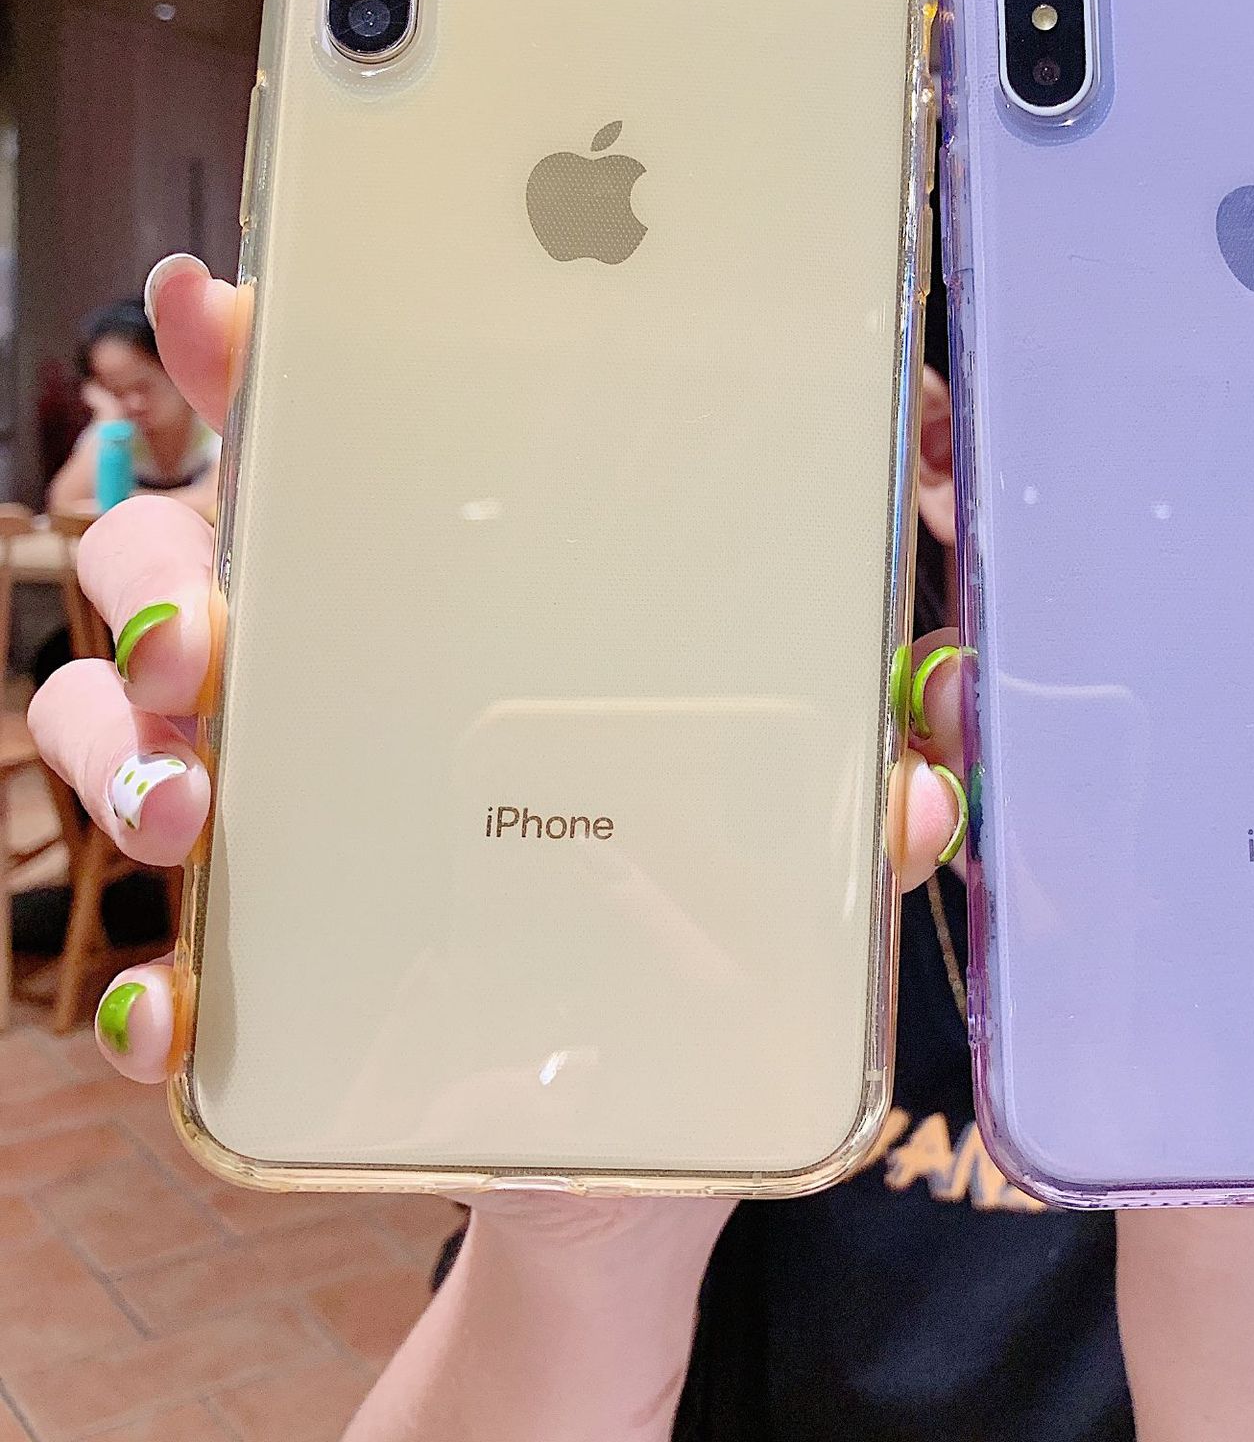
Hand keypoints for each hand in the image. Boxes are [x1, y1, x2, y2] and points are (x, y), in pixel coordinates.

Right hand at [27, 257, 969, 1244]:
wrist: (625, 1151)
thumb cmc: (701, 948)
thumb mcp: (789, 860)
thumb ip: (852, 806)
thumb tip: (933, 776)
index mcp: (459, 602)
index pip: (338, 449)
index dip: (259, 362)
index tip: (223, 302)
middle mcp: (338, 680)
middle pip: (179, 555)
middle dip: (163, 567)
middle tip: (209, 622)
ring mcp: (276, 813)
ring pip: (119, 722)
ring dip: (131, 751)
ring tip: (196, 815)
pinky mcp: (242, 967)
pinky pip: (138, 954)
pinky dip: (136, 983)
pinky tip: (167, 1008)